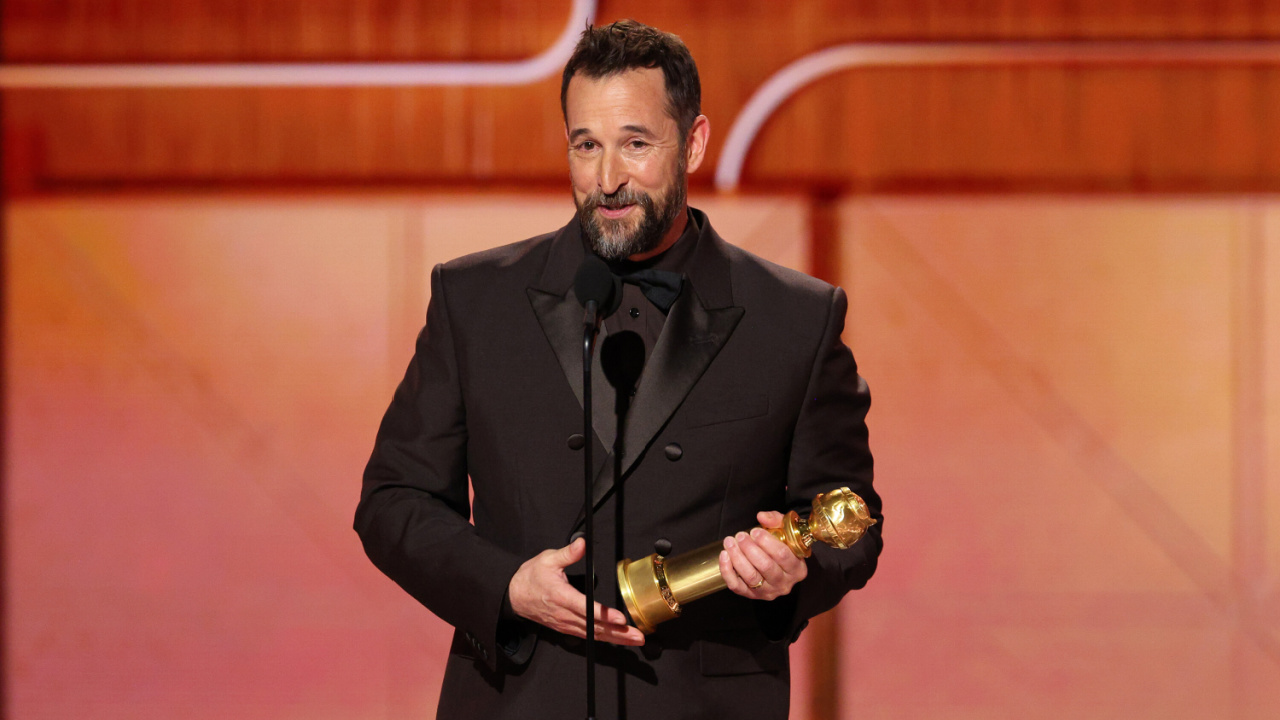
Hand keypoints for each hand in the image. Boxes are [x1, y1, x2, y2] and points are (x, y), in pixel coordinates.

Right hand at [508, 537, 643, 645]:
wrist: (513, 596)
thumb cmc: (531, 577)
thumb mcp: (547, 559)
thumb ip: (567, 553)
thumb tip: (582, 543)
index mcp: (561, 596)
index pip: (586, 608)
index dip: (604, 615)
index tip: (620, 619)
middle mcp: (564, 614)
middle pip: (595, 627)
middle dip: (618, 633)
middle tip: (638, 635)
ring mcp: (565, 624)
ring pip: (593, 635)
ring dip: (615, 638)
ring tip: (634, 640)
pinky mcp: (565, 628)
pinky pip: (587, 636)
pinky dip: (604, 639)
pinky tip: (617, 640)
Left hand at [719, 511, 808, 600]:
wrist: (777, 562)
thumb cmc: (782, 544)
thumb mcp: (785, 530)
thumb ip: (776, 520)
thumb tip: (762, 517)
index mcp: (797, 568)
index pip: (783, 555)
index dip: (767, 542)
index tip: (755, 530)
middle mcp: (785, 584)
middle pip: (766, 566)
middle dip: (749, 548)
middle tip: (740, 535)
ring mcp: (768, 592)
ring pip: (751, 577)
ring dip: (737, 557)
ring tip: (730, 542)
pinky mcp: (751, 595)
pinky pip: (737, 586)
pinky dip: (727, 571)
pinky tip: (724, 555)